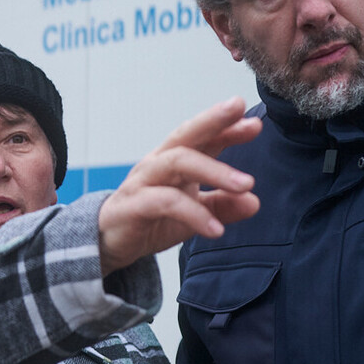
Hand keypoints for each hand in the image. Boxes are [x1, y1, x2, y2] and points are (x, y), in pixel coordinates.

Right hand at [97, 100, 261, 274]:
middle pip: (186, 135)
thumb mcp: (194, 214)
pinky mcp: (133, 205)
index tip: (255, 123)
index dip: (227, 127)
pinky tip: (216, 229)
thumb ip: (222, 206)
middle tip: (248, 120)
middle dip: (215, 122)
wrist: (108, 244)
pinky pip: (166, 202)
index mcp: (174, 160)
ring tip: (246, 185)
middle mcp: (158, 163)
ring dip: (215, 171)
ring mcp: (143, 181)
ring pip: (178, 162)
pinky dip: (194, 214)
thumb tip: (254, 201)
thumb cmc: (151, 219)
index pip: (202, 137)